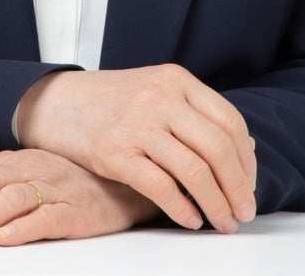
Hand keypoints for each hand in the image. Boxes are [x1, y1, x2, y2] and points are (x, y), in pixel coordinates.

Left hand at [0, 148, 158, 248]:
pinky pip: (49, 215)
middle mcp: (29, 167)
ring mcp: (54, 185)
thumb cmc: (68, 187)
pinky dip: (25, 226)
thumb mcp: (24, 184)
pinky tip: (6, 238)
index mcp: (11, 161)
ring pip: (10, 197)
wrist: (124, 185)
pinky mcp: (78, 208)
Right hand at [17, 64, 256, 232]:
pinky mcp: (116, 153)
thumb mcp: (156, 89)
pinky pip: (162, 187)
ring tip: (223, 223)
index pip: (230, 122)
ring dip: (217, 205)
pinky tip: (190, 219)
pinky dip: (183, 209)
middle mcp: (161, 98)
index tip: (248, 185)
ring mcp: (138, 124)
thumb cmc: (111, 101)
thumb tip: (246, 150)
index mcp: (176, 80)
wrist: (56, 101)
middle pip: (218, 148)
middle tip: (244, 213)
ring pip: (195, 171)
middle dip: (238, 188)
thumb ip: (195, 112)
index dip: (246, 160)